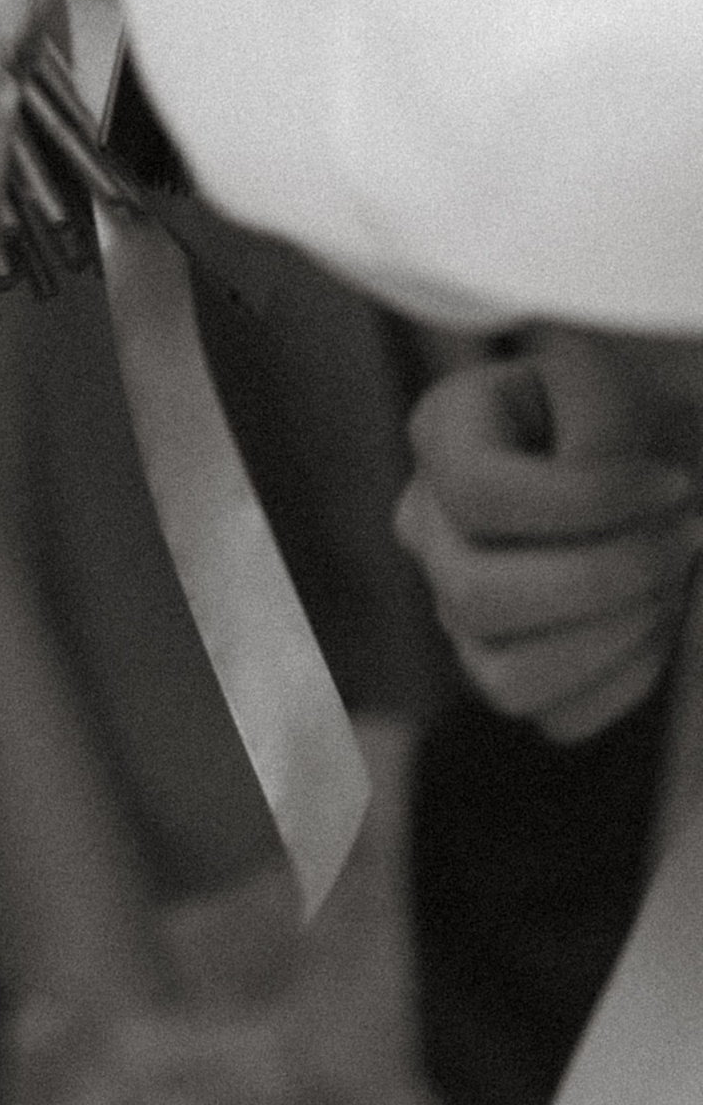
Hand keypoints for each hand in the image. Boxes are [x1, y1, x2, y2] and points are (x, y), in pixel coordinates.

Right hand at [396, 332, 702, 741]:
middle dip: (607, 578)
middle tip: (685, 539)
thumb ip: (596, 432)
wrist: (659, 465)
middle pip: (478, 595)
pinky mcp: (504, 672)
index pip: (479, 493)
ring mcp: (456, 611)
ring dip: (617, 636)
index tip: (675, 482)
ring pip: (507, 679)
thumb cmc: (631, 417)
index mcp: (440, 435)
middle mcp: (428, 529)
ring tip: (671, 582)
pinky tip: (652, 619)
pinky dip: (625, 677)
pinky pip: (557, 717)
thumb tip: (596, 505)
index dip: (588, 500)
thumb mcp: (611, 386)